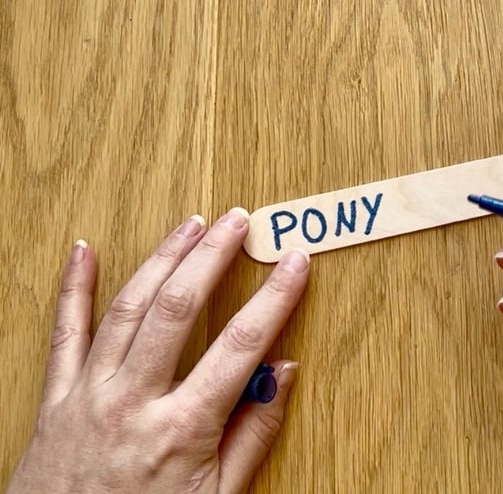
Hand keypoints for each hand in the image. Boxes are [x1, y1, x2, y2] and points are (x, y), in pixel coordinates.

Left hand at [8, 208, 309, 493]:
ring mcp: (89, 396)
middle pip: (178, 307)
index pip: (241, 345)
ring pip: (128, 307)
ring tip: (190, 224)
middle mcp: (132, 403)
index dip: (275, 297)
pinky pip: (63, 334)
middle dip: (212, 255)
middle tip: (237, 221)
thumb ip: (253, 435)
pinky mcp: (55, 400)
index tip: (294, 263)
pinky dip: (72, 288)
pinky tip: (83, 250)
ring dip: (162, 257)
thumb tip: (283, 374)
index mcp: (179, 431)